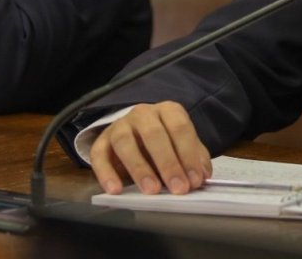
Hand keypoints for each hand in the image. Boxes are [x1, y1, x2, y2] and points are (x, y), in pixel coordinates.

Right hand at [89, 101, 212, 195]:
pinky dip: (106, 173)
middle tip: (177, 188)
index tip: (194, 180)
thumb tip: (202, 176)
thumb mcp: (182, 145)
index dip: (188, 155)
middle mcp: (144, 114)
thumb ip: (195, 158)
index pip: (180, 129)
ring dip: (139, 168)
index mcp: (169, 111)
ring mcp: (120, 125)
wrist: (133, 134)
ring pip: (125, 142)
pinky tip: (115, 189)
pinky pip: (99, 155)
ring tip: (151, 190)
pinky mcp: (101, 140)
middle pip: (154, 134)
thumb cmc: (164, 142)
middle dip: (168, 163)